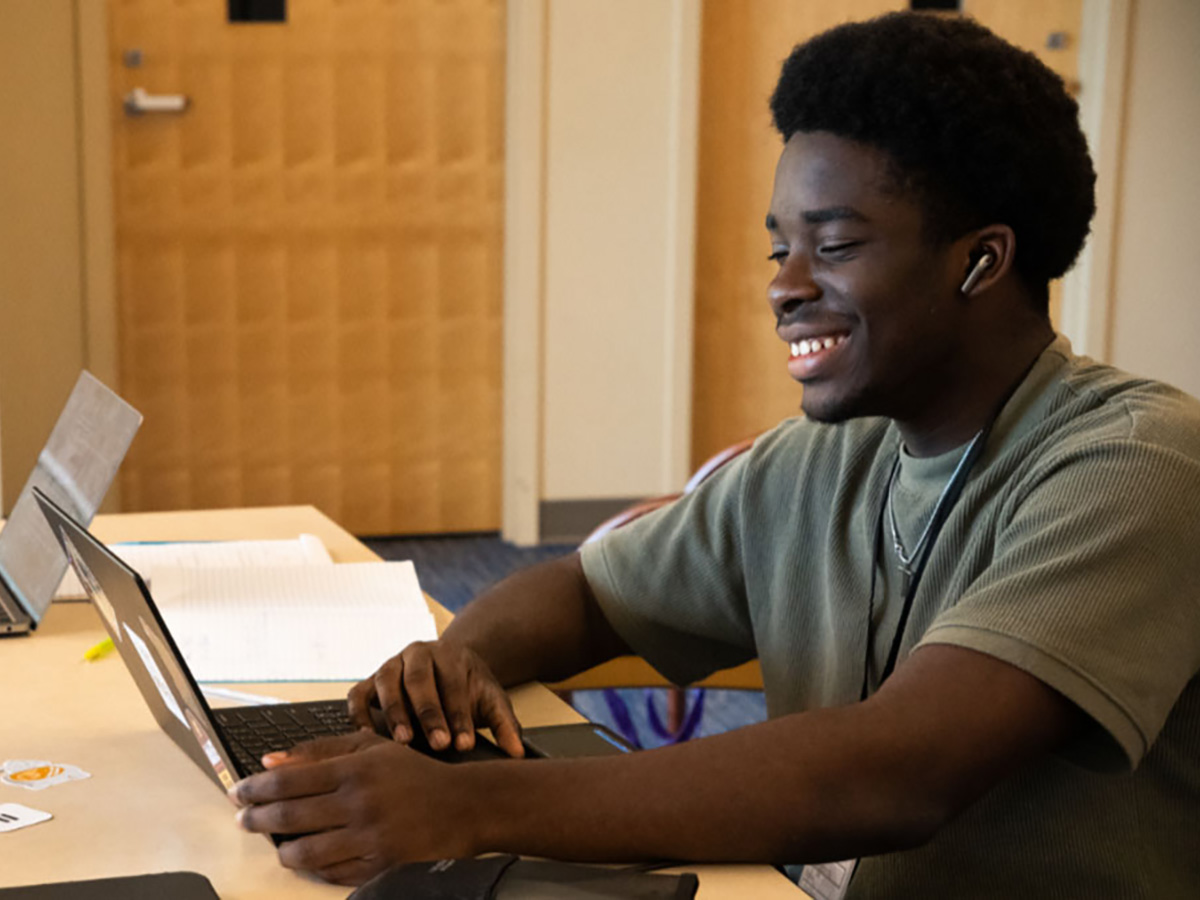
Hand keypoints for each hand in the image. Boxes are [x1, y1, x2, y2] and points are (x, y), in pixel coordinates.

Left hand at [230, 730, 477, 884]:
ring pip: (304, 853)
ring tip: (277, 844)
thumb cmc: (413, 774)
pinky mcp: (378, 867)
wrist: (462, 806)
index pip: (289, 780)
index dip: (255, 788)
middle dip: (257, 819)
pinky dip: (313, 868)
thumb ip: (321, 750)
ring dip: (281, 850)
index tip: (239, 792)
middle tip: (243, 820)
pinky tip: (308, 858)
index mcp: (355, 769)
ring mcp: (368, 839)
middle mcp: (359, 804)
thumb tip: (271, 760)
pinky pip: (330, 874)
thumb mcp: (371, 748)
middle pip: (289, 816)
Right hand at [347, 640, 524, 757]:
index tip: (464, 743)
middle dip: (429, 714)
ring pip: (387, 683)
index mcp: (450, 654)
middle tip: (438, 744)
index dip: (459, 715)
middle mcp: (418, 653)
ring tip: (403, 742)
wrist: (447, 670)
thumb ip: (505, 725)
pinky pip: (358, 695)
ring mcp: (391, 664)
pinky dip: (359, 714)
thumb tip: (518, 754)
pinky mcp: (369, 681)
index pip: (453, 684)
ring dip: (394, 713)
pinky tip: (366, 737)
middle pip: (419, 681)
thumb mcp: (491, 701)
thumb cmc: (468, 690)